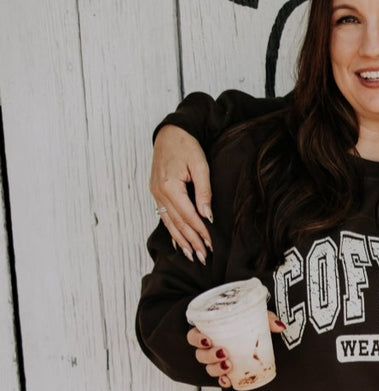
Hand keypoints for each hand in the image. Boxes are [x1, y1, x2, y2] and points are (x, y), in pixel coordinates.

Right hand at [151, 125, 212, 261]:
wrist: (170, 133)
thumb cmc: (186, 146)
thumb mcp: (200, 165)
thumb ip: (204, 191)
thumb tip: (207, 215)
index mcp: (170, 187)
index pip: (189, 216)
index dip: (200, 232)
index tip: (211, 245)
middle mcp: (159, 193)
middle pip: (178, 223)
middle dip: (192, 242)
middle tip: (203, 258)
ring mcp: (155, 194)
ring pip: (170, 223)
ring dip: (182, 241)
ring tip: (192, 255)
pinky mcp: (156, 192)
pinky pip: (164, 216)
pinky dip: (172, 230)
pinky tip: (178, 242)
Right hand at [188, 312, 286, 387]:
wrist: (256, 332)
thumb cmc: (249, 321)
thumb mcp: (257, 316)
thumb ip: (267, 318)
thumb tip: (280, 327)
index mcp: (209, 330)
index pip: (193, 336)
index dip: (196, 339)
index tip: (207, 340)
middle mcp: (209, 347)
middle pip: (200, 354)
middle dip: (209, 356)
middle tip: (223, 353)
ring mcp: (216, 360)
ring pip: (208, 368)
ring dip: (216, 368)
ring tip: (228, 366)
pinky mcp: (225, 370)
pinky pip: (220, 379)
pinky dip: (223, 381)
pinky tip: (228, 381)